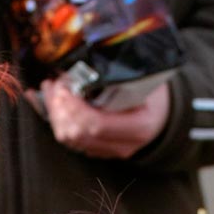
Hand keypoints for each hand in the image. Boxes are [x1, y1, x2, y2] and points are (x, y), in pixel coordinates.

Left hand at [34, 79, 169, 158]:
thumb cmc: (154, 94)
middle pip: (78, 135)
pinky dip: (58, 121)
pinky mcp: (98, 151)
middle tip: (55, 85)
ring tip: (52, 90)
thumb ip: (120, 78)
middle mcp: (123, 145)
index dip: (75, 107)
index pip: (96, 124)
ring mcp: (109, 152)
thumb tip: (85, 61)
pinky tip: (54, 102)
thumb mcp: (146, 80)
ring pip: (70, 140)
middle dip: (60, 109)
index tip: (64, 86)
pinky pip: (71, 141)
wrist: (162, 115)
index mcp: (139, 127)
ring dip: (55, 114)